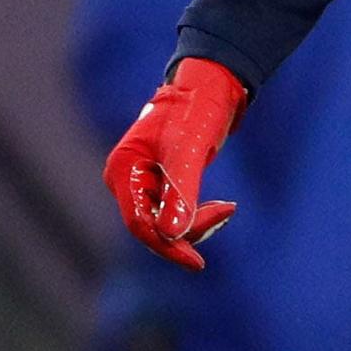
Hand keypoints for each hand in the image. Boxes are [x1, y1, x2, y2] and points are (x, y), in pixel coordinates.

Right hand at [104, 59, 247, 269]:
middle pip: (152, 227)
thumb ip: (180, 192)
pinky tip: (221, 207)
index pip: (139, 223)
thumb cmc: (196, 112)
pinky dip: (197, 216)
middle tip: (226, 211)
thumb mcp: (189, 151)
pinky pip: (175, 214)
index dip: (167, 246)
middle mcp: (126, 179)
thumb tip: (171, 234)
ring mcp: (141, 183)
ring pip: (166, 224)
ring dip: (197, 223)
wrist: (209, 87)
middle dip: (189, 230)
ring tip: (227, 207)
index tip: (196, 263)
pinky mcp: (159, 185)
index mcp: (123, 169)